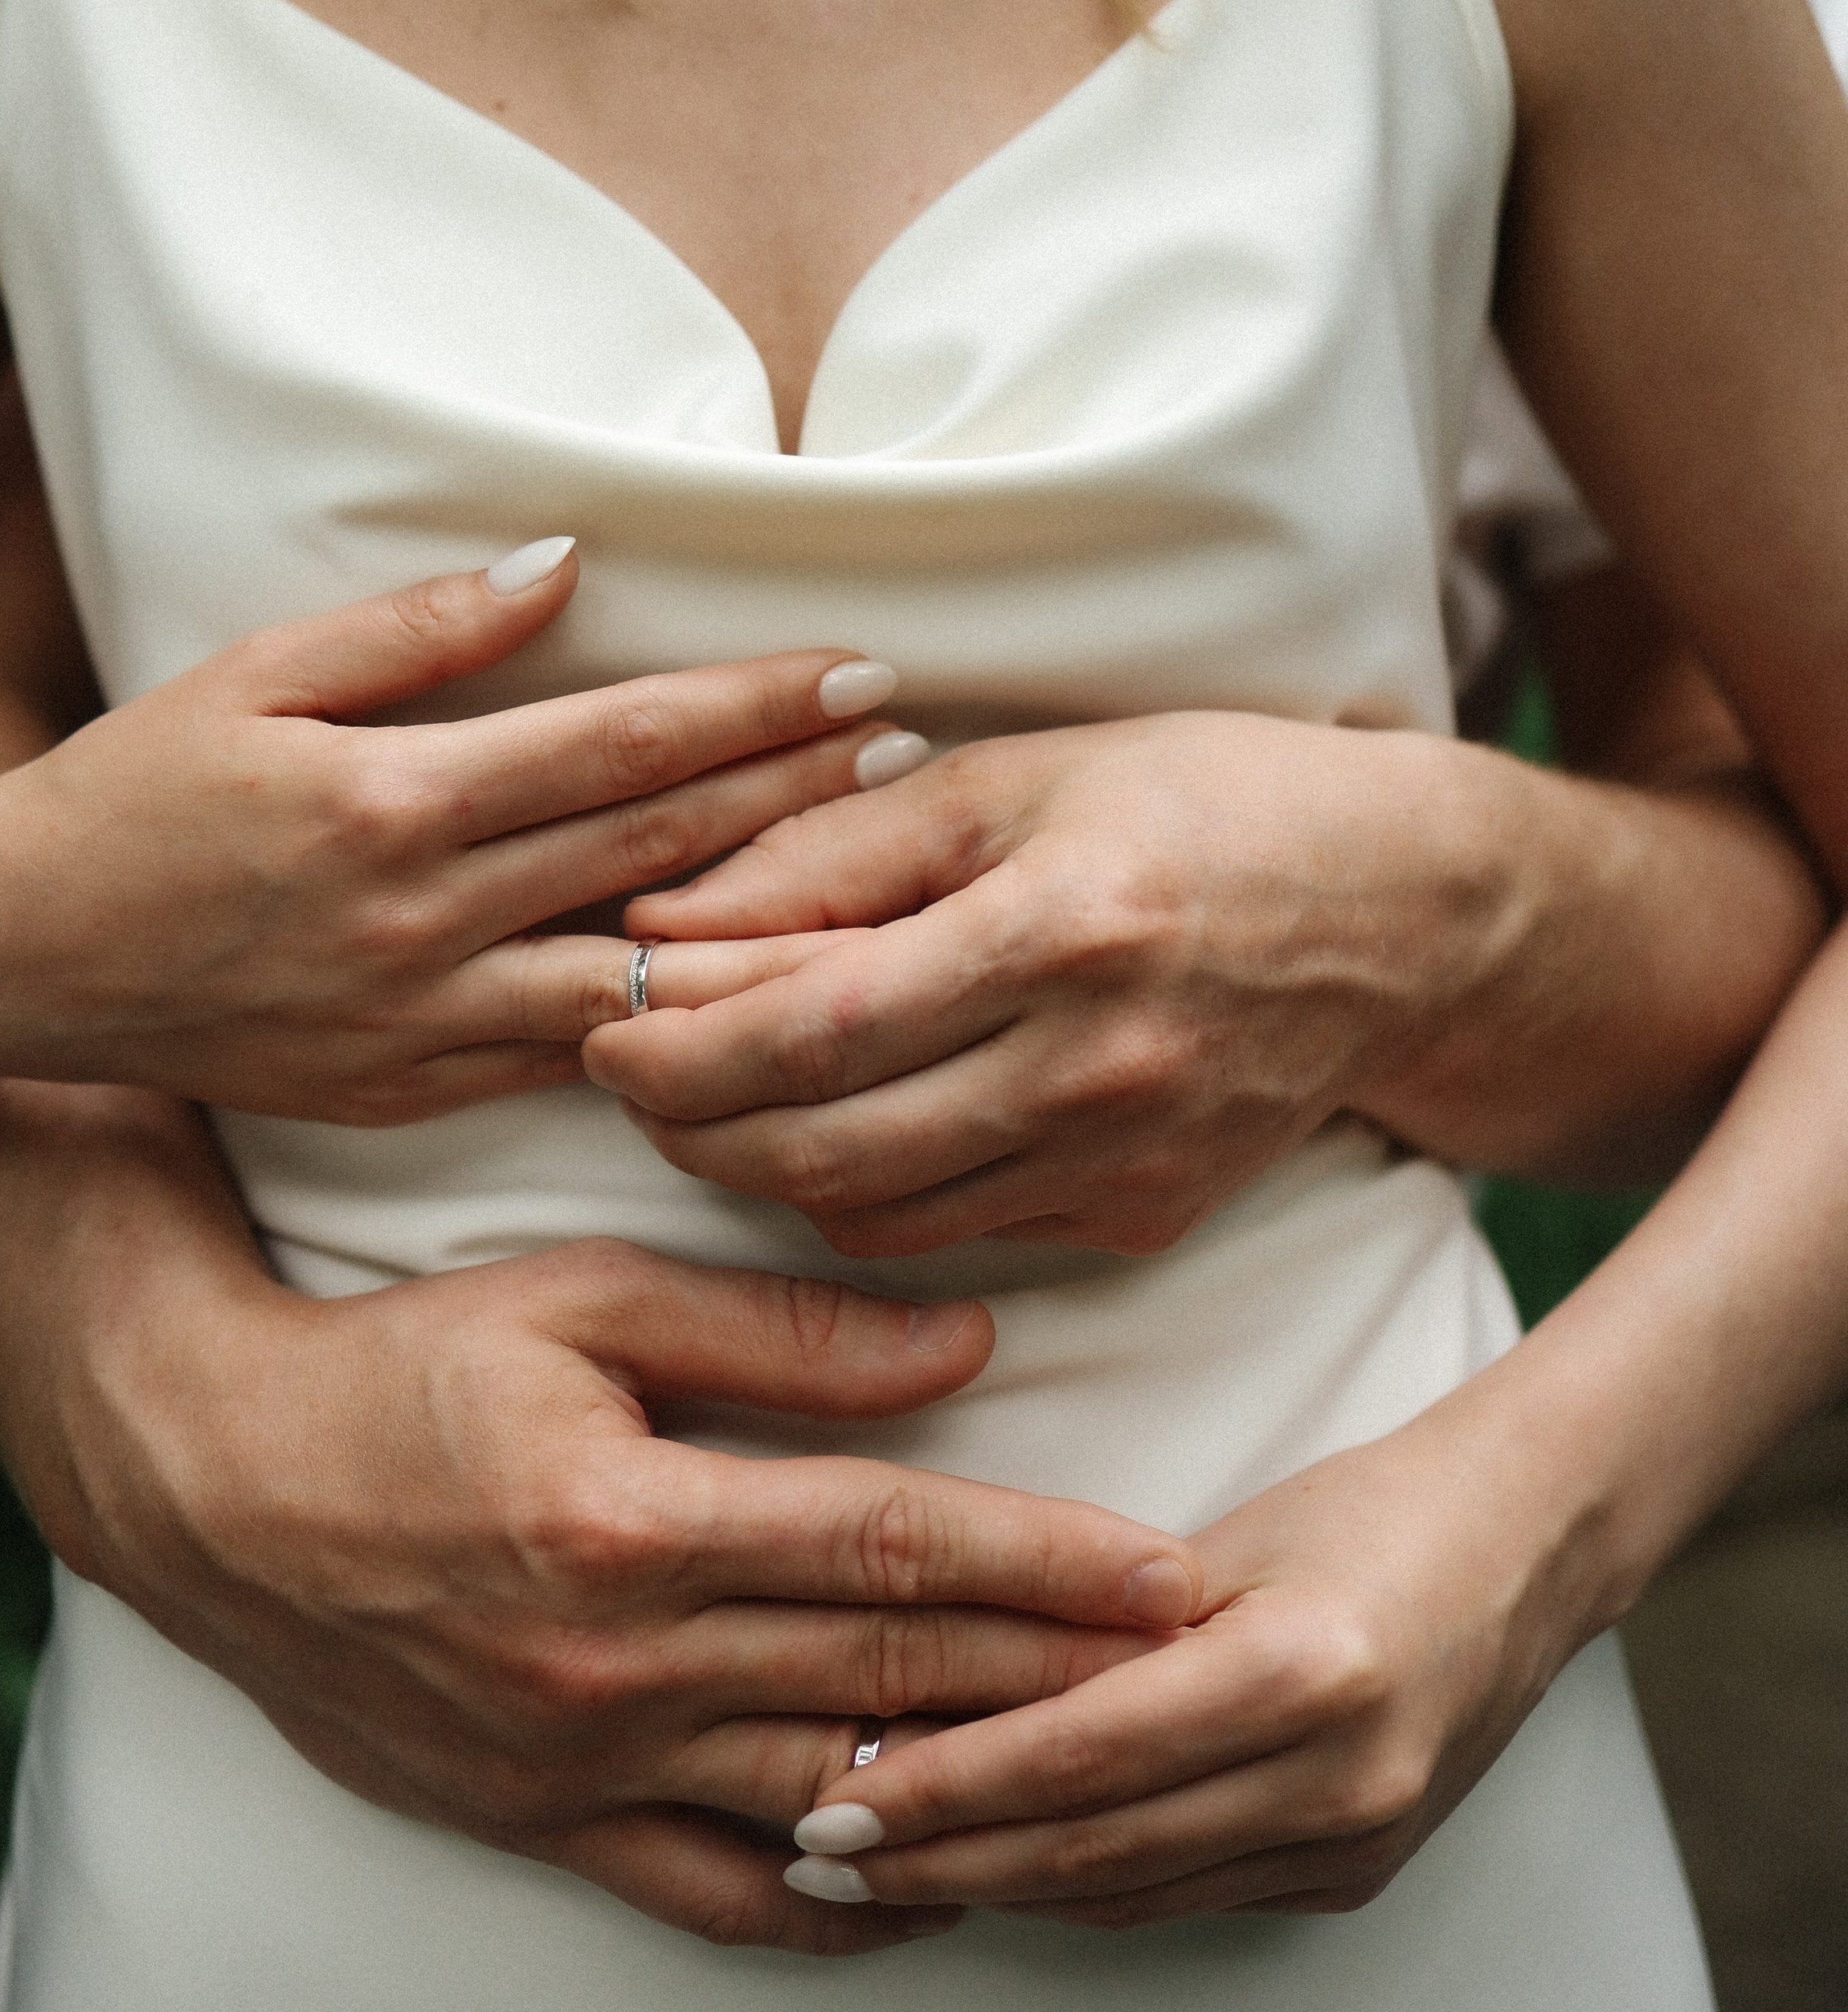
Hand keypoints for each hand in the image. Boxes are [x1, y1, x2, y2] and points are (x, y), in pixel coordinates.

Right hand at [0, 542, 921, 1118]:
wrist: (20, 958)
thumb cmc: (138, 791)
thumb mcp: (259, 672)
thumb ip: (421, 628)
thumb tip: (566, 562)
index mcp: (394, 799)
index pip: (620, 744)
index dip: (752, 706)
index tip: (856, 669)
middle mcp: (424, 919)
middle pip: (657, 853)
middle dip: (798, 797)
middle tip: (914, 750)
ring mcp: (422, 1022)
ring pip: (637, 975)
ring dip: (766, 927)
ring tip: (880, 879)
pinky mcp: (411, 1093)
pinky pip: (572, 1059)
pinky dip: (671, 1026)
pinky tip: (757, 995)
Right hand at [57, 1232, 1200, 1956]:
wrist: (213, 1486)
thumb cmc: (401, 1367)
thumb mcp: (580, 1300)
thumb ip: (777, 1327)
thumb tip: (962, 1348)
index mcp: (631, 1519)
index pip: (892, 1546)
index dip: (1047, 1563)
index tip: (1175, 1571)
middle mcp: (614, 1662)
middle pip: (886, 1682)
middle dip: (1063, 1680)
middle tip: (1208, 1680)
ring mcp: (579, 1763)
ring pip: (826, 1802)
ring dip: (980, 1797)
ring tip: (1116, 1782)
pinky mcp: (542, 1824)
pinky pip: (719, 1895)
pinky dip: (838, 1905)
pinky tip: (934, 1890)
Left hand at [588, 712, 1491, 1255]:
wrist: (1408, 916)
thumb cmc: (1207, 804)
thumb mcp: (1021, 775)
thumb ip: (834, 851)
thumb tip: (666, 918)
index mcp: (1062, 926)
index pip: (812, 1026)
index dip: (678, 1040)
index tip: (603, 1016)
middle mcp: (1099, 1065)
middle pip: (821, 1144)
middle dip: (687, 1121)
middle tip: (625, 1070)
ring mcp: (1125, 1159)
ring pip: (872, 1213)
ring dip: (760, 1167)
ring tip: (707, 1096)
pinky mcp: (1141, 1218)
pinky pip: (951, 1236)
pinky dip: (862, 1195)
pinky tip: (830, 1129)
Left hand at [779, 1374, 1590, 1925]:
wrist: (1528, 1551)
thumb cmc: (1364, 1509)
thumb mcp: (1228, 1544)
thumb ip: (1100, 1625)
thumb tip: (936, 1687)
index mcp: (1301, 1671)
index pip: (1077, 1756)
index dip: (944, 1789)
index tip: (831, 1798)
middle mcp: (1336, 1776)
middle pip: (1093, 1848)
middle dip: (940, 1860)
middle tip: (813, 1852)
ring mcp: (1354, 1842)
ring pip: (1131, 1890)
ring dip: (995, 1888)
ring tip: (873, 1871)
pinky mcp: (1354, 1876)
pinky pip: (1185, 1897)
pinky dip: (1080, 1888)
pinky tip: (995, 1870)